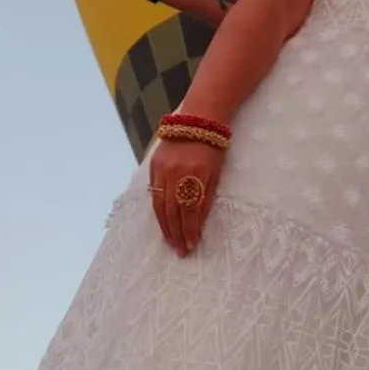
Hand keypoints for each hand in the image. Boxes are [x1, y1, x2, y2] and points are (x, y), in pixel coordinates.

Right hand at [147, 134, 227, 255]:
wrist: (198, 119)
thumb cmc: (213, 147)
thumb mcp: (216, 173)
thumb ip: (206, 198)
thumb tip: (198, 225)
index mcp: (195, 175)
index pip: (189, 211)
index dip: (189, 230)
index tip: (191, 245)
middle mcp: (176, 173)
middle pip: (172, 211)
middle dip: (176, 234)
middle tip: (179, 250)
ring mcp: (162, 169)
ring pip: (159, 205)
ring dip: (164, 226)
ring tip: (170, 241)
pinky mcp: (154, 165)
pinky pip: (153, 193)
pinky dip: (156, 209)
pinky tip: (161, 221)